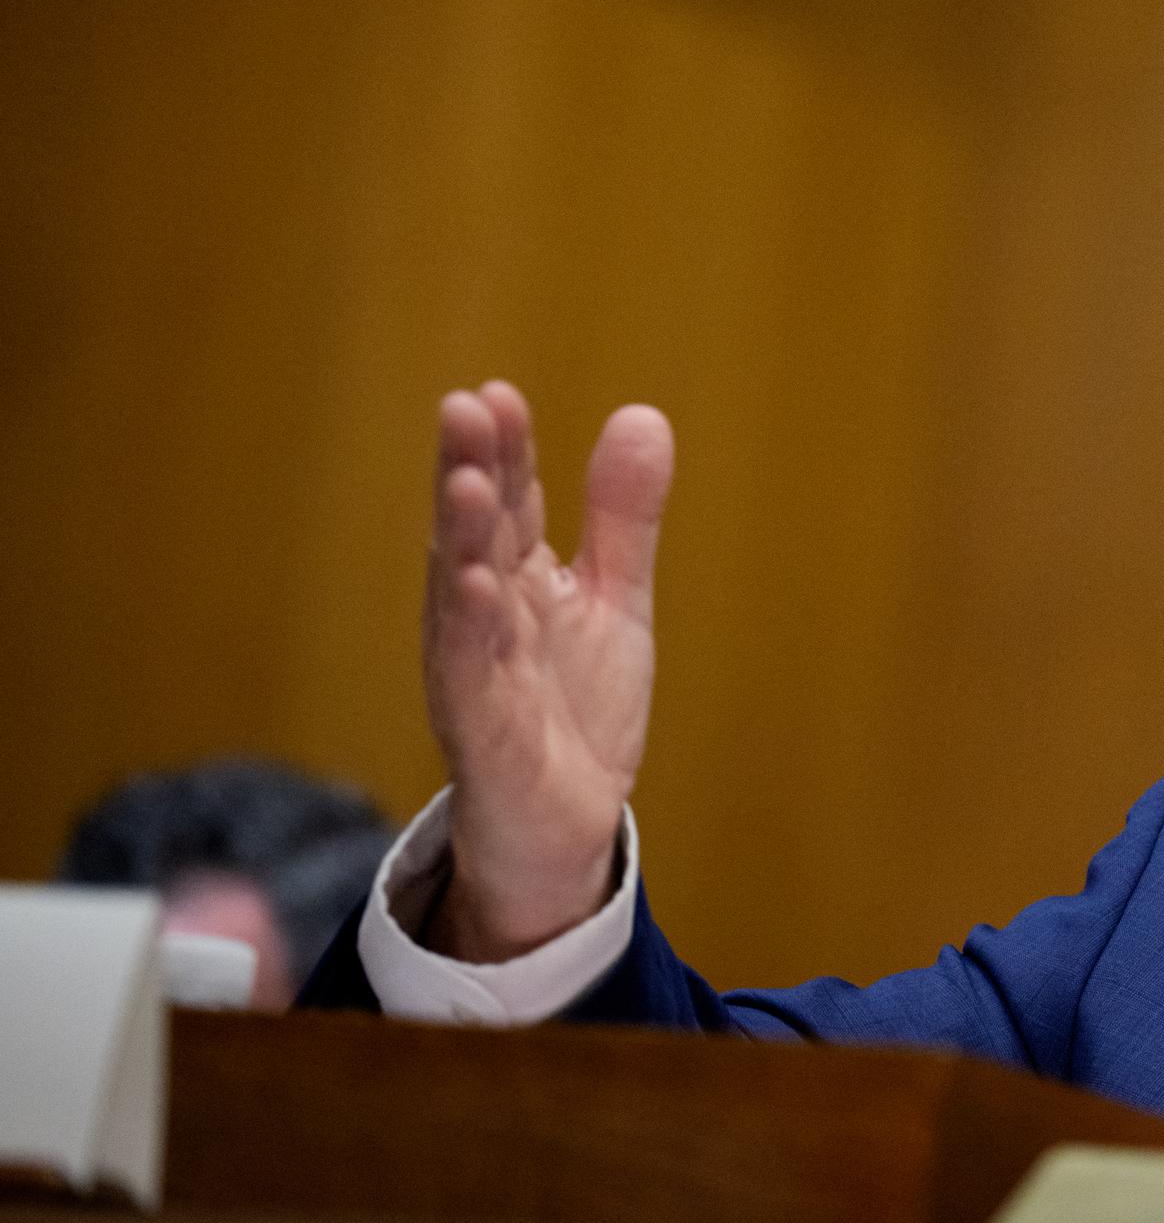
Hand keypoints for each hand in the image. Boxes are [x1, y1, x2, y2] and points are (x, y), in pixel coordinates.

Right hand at [423, 381, 674, 961]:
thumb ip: (622, 518)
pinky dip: (470, 631)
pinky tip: (474, 585)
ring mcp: (479, 674)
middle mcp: (487, 618)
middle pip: (477, 536)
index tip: (500, 394)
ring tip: (470, 482)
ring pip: (463, 598)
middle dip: (472, 472)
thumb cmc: (572, 710)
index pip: (512, 504)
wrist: (563, 829)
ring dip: (462, 540)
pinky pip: (471, 678)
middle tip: (466, 405)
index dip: (509, 451)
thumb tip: (642, 414)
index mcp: (517, 582)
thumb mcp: (614, 601)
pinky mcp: (485, 733)